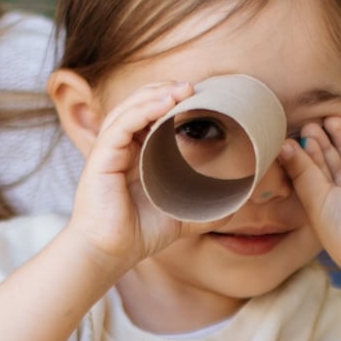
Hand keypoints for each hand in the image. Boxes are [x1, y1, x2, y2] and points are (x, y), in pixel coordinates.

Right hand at [62, 81, 197, 272]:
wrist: (111, 253)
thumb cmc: (138, 234)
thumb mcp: (183, 216)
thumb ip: (207, 206)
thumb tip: (239, 201)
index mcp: (136, 155)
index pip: (151, 116)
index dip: (172, 102)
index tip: (200, 97)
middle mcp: (121, 148)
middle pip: (139, 105)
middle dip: (166, 90)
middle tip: (194, 87)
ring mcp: (109, 151)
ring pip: (129, 109)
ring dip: (155, 94)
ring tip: (182, 89)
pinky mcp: (101, 158)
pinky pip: (120, 125)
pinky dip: (142, 110)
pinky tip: (163, 102)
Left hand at [277, 116, 340, 272]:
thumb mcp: (316, 198)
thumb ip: (302, 171)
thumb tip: (283, 146)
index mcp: (328, 208)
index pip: (315, 176)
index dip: (307, 156)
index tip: (296, 135)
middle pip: (335, 166)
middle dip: (323, 145)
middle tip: (311, 123)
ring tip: (332, 120)